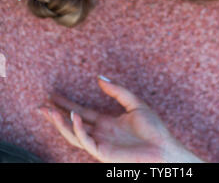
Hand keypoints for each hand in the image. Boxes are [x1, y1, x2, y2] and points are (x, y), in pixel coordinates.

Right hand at [39, 77, 199, 162]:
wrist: (164, 148)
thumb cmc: (154, 129)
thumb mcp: (134, 104)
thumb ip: (117, 91)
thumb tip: (99, 78)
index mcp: (107, 123)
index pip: (82, 112)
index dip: (67, 104)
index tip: (53, 95)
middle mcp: (101, 134)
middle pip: (72, 124)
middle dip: (56, 116)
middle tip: (41, 106)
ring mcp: (101, 144)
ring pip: (74, 134)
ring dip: (61, 124)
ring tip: (49, 112)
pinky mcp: (104, 153)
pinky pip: (87, 141)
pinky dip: (78, 129)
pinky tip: (74, 117)